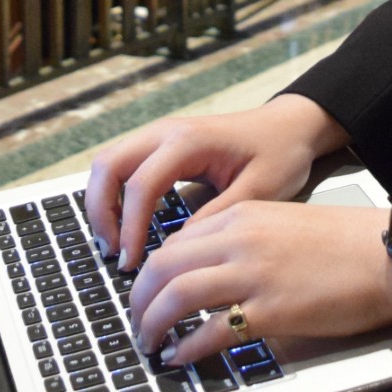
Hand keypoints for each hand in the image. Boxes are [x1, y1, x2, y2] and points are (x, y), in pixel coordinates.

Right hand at [83, 94, 345, 272]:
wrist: (290, 127)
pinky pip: (123, 167)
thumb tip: (177, 249)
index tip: (130, 264)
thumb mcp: (259, 190)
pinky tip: (126, 228)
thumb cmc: (280, 154)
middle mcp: (167, 131)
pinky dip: (114, 196)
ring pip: (108, 163)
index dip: (129, 228)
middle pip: (108, 165)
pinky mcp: (161, 145)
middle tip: (113, 254)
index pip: (141, 185)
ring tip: (116, 245)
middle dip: (101, 212)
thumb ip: (218, 216)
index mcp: (190, 140)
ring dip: (102, 204)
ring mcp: (161, 135)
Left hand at [129, 200, 391, 361]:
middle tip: (137, 322)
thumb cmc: (341, 242)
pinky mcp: (269, 309)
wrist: (385, 252)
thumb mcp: (283, 223)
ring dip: (152, 324)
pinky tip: (181, 356)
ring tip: (149, 342)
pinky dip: (186, 348)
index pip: (175, 242)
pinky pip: (209, 331)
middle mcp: (241, 238)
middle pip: (163, 266)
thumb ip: (243, 239)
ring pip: (176, 296)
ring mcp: (253, 273)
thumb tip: (206, 271)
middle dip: (139, 299)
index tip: (147, 293)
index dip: (152, 273)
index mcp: (244, 215)